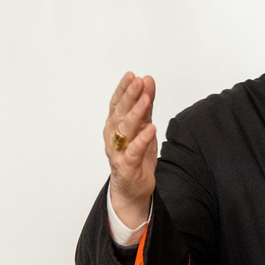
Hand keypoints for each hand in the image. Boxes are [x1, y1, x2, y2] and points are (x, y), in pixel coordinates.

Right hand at [104, 72, 157, 227]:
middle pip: (120, 113)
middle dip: (129, 96)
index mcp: (115, 125)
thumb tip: (147, 80)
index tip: (132, 75)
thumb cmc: (135, 155)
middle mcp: (113, 136)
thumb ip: (145, 105)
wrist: (131, 188)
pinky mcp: (127, 166)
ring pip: (126, 130)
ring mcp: (118, 151)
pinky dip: (141, 140)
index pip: (118, 103)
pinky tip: (150, 129)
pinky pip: (133, 152)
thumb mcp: (143, 126)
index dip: (124, 89)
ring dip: (136, 113)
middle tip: (138, 81)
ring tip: (145, 99)